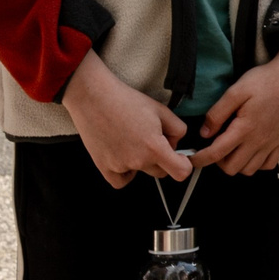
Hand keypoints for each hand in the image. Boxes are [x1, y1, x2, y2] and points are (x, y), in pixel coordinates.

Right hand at [63, 50, 190, 188]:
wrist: (94, 98)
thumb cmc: (127, 101)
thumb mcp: (162, 110)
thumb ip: (178, 130)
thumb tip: (176, 144)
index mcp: (155, 147)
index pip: (181, 172)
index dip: (184, 165)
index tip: (180, 157)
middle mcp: (138, 160)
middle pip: (161, 172)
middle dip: (162, 159)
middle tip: (152, 139)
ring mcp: (119, 166)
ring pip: (141, 172)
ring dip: (143, 163)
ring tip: (134, 141)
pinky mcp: (103, 168)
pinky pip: (121, 181)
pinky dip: (125, 172)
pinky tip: (123, 155)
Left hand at [193, 34, 278, 175]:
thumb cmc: (266, 80)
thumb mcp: (237, 90)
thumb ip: (218, 113)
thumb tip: (204, 133)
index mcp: (245, 128)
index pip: (216, 154)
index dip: (199, 159)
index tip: (191, 159)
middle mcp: (259, 140)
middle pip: (231, 168)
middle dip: (217, 162)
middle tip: (215, 146)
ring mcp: (272, 143)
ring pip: (248, 170)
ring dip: (236, 164)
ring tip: (232, 148)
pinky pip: (267, 165)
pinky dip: (256, 164)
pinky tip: (251, 150)